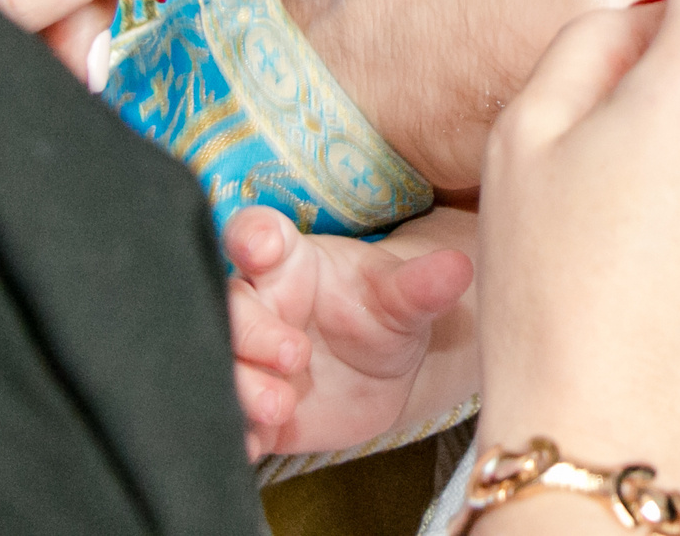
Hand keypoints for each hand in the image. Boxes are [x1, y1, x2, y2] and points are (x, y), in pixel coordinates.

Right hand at [225, 205, 476, 459]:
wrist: (388, 372)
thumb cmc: (386, 313)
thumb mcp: (407, 298)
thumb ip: (424, 285)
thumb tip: (458, 268)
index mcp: (289, 262)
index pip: (256, 234)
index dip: (251, 236)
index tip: (262, 247)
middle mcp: (259, 306)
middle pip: (229, 306)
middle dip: (252, 330)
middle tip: (295, 353)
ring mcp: (248, 359)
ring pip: (220, 364)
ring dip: (241, 384)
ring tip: (280, 404)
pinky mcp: (249, 410)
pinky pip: (228, 419)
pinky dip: (233, 433)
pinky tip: (250, 445)